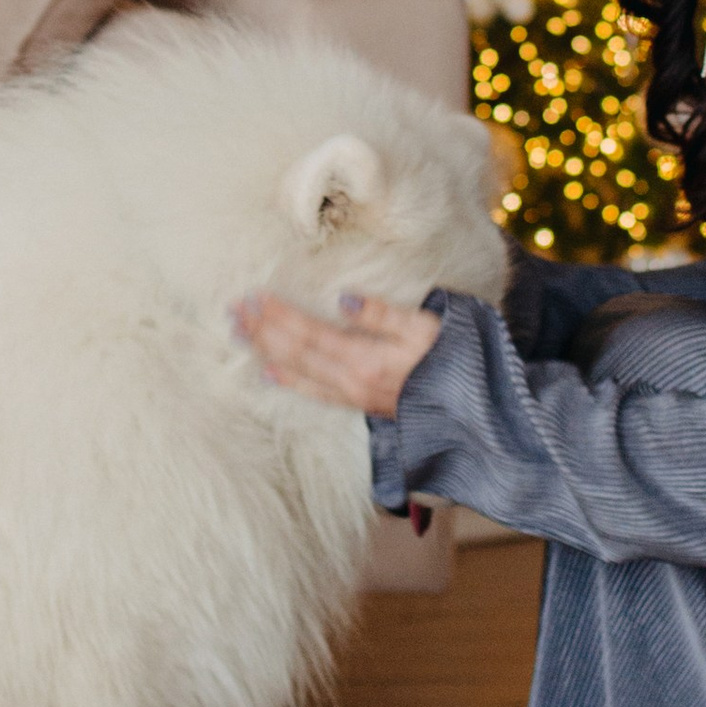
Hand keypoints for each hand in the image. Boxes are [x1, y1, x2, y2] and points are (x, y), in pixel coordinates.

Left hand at [231, 289, 442, 417]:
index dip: (279, 316)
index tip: (253, 297)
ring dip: (266, 350)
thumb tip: (344, 298)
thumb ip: (384, 315)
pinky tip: (269, 372)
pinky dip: (288, 380)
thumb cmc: (454, 360)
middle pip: (296, 353)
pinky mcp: (358, 403)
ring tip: (239, 333)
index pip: (310, 334)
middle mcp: (351, 381)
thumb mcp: (427, 328)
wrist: (473, 409)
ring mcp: (353, 396)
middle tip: (231, 311)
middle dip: (262, 331)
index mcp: (366, 359)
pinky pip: (314, 392)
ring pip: (298, 372)